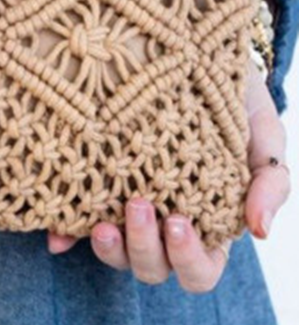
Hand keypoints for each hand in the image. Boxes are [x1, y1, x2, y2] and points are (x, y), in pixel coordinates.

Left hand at [47, 57, 290, 293]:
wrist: (186, 56)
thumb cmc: (229, 99)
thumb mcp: (261, 131)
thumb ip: (269, 179)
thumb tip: (260, 232)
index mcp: (206, 223)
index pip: (200, 269)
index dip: (188, 257)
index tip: (177, 220)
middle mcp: (162, 228)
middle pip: (153, 269)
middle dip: (144, 246)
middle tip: (137, 204)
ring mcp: (123, 214)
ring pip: (116, 256)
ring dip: (108, 248)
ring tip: (102, 222)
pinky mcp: (92, 191)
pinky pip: (73, 226)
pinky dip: (65, 237)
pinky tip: (56, 238)